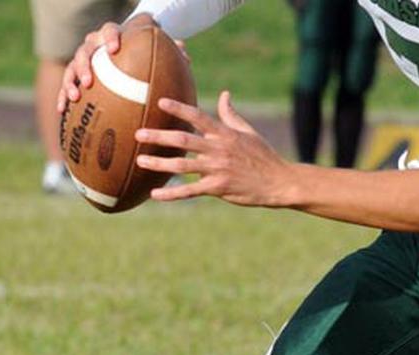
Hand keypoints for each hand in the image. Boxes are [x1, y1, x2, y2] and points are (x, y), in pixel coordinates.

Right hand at [57, 13, 188, 112]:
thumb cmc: (144, 52)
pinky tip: (62, 111)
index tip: (115, 49)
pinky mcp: (76, 74)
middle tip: (89, 80)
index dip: (110, 37)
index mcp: (112, 35)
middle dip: (84, 64)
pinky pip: (66, 85)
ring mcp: (83, 59)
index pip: (109, 30)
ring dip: (70, 82)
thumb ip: (170, 51)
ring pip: (72, 66)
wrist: (125, 51)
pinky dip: (63, 96)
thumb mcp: (157, 50)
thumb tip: (186, 57)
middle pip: (85, 50)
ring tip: (75, 97)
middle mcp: (94, 45)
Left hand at [136, 91, 294, 206]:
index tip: (160, 102)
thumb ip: (231, 115)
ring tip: (140, 160)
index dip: (179, 109)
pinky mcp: (219, 188)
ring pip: (182, 165)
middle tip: (138, 133)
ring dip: (159, 163)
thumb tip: (224, 94)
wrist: (280, 182)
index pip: (198, 117)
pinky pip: (191, 191)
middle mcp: (219, 149)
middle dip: (159, 137)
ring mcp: (218, 169)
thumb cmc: (264, 156)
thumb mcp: (249, 132)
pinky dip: (172, 193)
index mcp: (225, 134)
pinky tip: (155, 195)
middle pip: (183, 140)